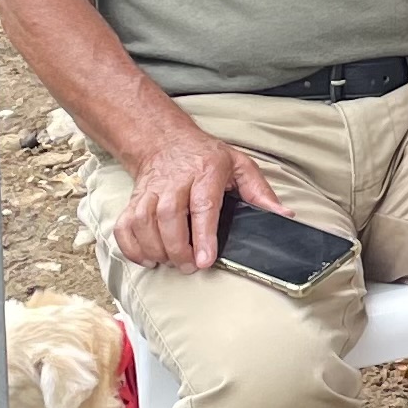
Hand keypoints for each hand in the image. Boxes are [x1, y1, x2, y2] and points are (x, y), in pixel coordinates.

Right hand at [112, 128, 285, 270]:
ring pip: (144, 223)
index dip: (202, 236)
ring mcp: (151, 192)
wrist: (165, 141)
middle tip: (189, 266)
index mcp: (206, 172)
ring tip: (171, 263)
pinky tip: (148, 258)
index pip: (203, 206)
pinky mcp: (134, 201)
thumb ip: (260, 192)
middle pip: (169, 218)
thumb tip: (283, 215)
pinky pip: (124, 227)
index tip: (205, 260)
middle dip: (177, 249)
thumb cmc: (206, 158)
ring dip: (155, 250)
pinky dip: (131, 247)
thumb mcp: (239, 165)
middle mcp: (175, 181)